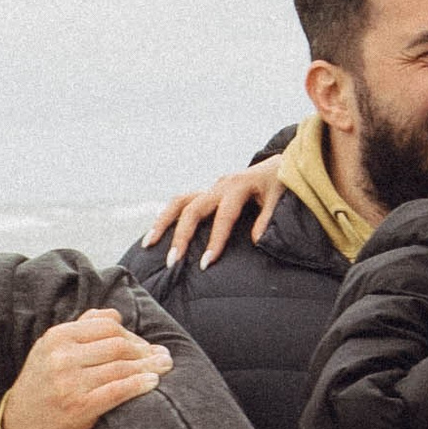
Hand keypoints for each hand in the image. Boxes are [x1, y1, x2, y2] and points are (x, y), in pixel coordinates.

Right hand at [0, 310, 170, 428]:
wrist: (19, 425)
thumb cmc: (43, 384)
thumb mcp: (52, 349)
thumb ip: (81, 328)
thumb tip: (114, 314)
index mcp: (57, 337)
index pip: (107, 326)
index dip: (131, 334)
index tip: (145, 344)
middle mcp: (62, 356)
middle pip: (118, 345)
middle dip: (145, 350)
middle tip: (162, 356)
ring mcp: (70, 382)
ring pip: (121, 367)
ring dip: (149, 366)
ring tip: (165, 366)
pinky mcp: (80, 406)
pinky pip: (118, 390)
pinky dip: (139, 384)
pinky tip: (153, 382)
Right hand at [144, 162, 284, 268]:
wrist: (277, 164)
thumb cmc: (279, 183)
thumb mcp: (279, 197)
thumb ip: (267, 218)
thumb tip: (255, 241)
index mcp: (238, 186)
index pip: (223, 217)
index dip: (214, 241)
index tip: (205, 264)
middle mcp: (219, 186)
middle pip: (192, 209)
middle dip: (180, 236)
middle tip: (172, 261)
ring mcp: (210, 187)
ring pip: (179, 202)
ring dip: (162, 223)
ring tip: (148, 244)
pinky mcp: (206, 191)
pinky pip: (182, 203)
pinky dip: (167, 217)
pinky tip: (156, 234)